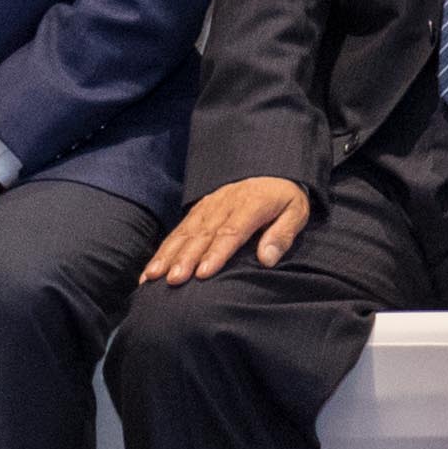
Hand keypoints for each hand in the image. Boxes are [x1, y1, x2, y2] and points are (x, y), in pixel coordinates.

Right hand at [145, 174, 310, 282]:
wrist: (272, 168)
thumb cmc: (285, 198)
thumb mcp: (296, 211)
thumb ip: (282, 234)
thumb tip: (267, 259)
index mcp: (252, 204)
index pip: (232, 231)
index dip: (216, 253)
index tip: (203, 274)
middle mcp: (225, 203)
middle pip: (203, 234)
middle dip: (186, 258)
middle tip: (174, 280)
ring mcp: (208, 205)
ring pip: (186, 232)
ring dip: (168, 255)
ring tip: (154, 276)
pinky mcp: (198, 210)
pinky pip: (178, 230)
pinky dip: (163, 250)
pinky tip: (150, 269)